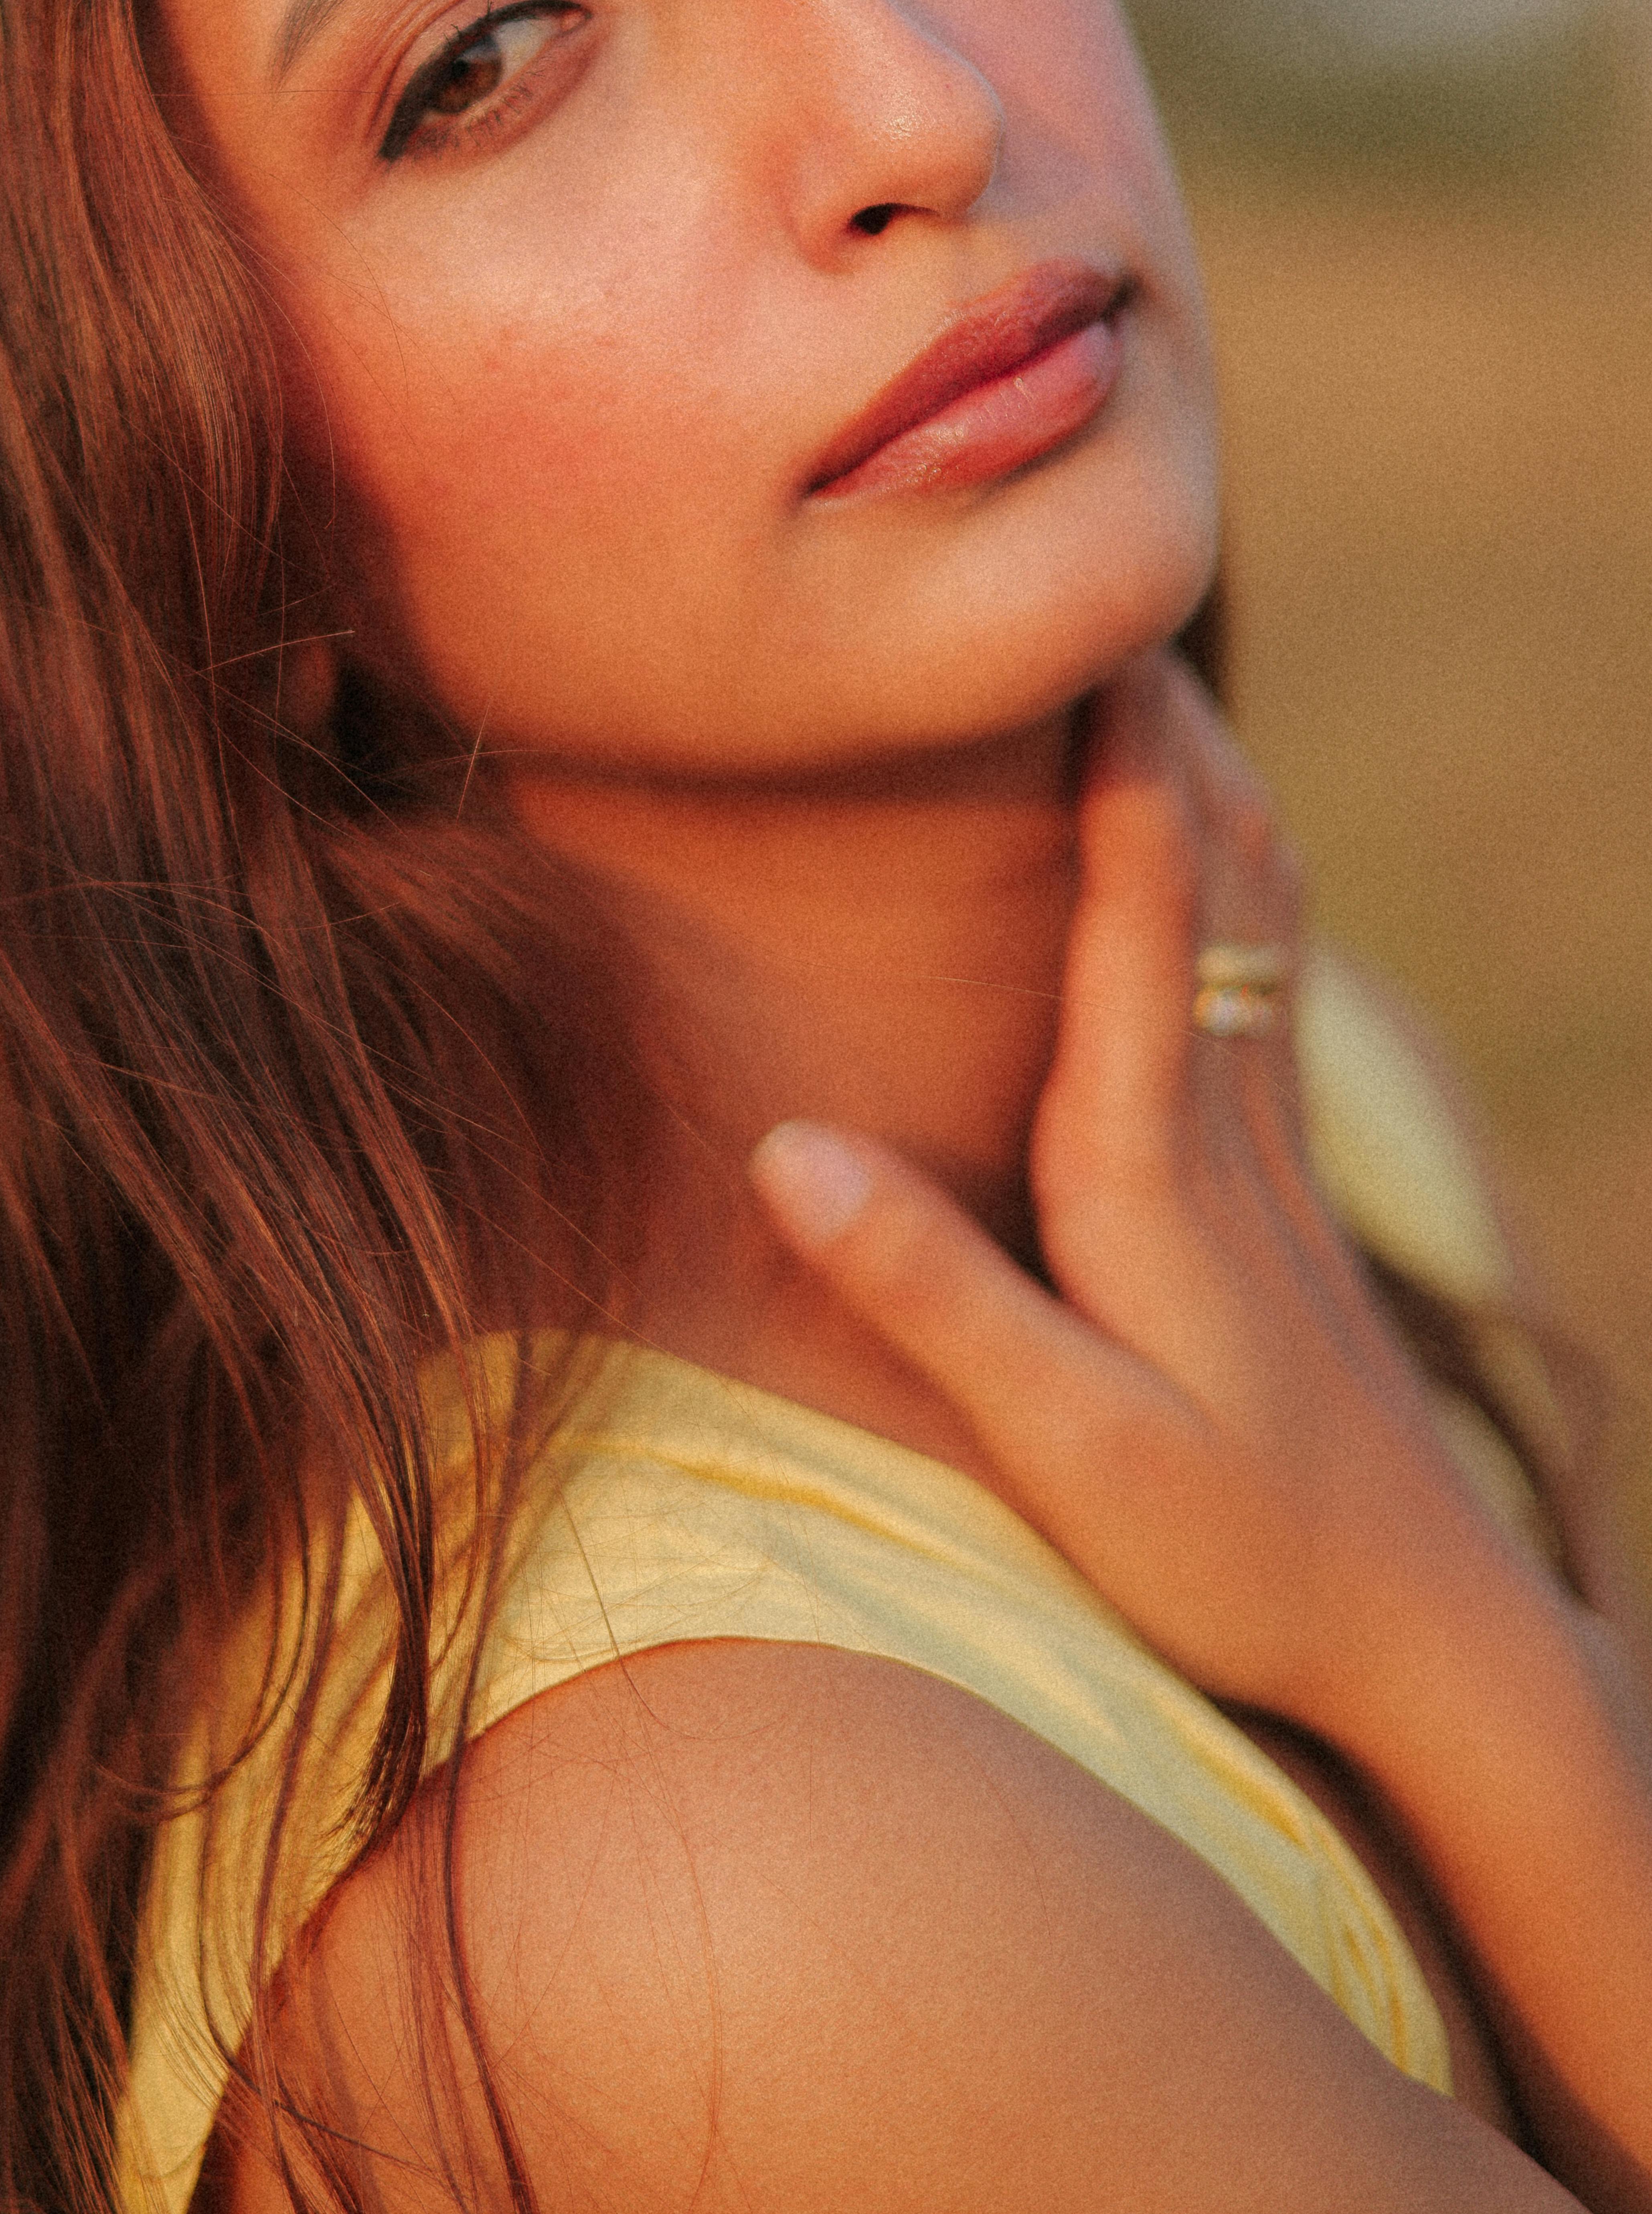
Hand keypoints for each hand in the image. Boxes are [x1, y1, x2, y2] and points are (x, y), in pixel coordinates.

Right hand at [750, 649, 1556, 1757]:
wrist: (1428, 1631)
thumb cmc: (1238, 1553)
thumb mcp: (1066, 1451)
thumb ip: (930, 1297)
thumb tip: (784, 1149)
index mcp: (1156, 1168)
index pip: (1149, 910)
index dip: (1122, 760)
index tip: (1084, 623)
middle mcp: (1224, 1129)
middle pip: (1221, 867)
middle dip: (1167, 719)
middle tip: (1110, 582)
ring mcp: (1270, 1152)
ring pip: (1262, 906)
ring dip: (1211, 774)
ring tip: (1156, 668)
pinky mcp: (1284, 1187)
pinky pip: (1274, 972)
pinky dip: (1242, 867)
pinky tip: (1222, 846)